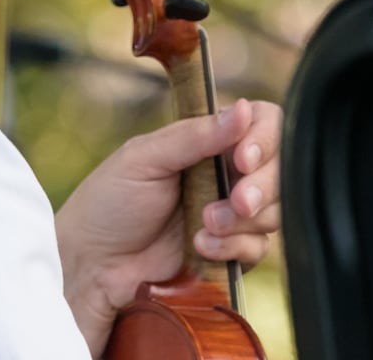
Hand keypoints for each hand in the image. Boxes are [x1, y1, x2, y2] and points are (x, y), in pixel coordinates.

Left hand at [53, 99, 282, 355]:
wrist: (92, 264)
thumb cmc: (109, 202)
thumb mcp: (144, 158)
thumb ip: (195, 136)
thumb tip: (242, 109)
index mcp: (207, 142)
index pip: (263, 124)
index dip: (265, 139)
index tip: (243, 159)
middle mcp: (225, 174)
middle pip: (280, 170)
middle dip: (262, 186)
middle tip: (236, 200)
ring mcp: (231, 214)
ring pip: (275, 211)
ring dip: (242, 220)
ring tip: (202, 225)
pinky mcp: (230, 252)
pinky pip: (257, 248)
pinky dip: (232, 247)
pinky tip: (200, 246)